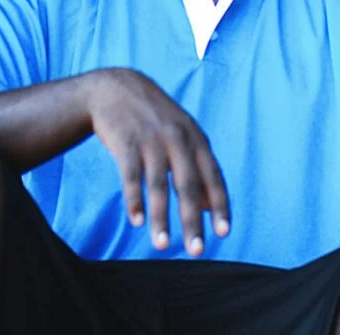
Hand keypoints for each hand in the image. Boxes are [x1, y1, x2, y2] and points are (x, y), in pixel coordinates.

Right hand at [79, 68, 230, 254]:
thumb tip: (211, 208)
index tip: (224, 233)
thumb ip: (197, 168)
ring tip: (162, 246)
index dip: (220, 205)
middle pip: (188, 185)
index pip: (213, 176)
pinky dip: (134, 200)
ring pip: (158, 185)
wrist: (115, 88)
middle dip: (193, 220)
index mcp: (195, 138)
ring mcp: (151, 141)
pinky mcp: (125, 143)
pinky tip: (136, 222)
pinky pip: (132, 176)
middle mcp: (177, 139)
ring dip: (161, 217)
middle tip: (197, 251)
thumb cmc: (153, 120)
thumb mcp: (181, 135)